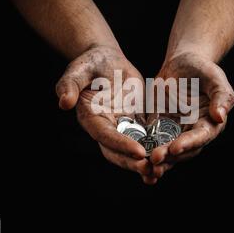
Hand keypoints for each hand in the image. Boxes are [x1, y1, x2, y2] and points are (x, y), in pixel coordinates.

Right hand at [55, 46, 153, 181]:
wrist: (108, 60)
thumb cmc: (92, 62)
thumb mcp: (80, 68)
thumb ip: (69, 84)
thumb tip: (64, 102)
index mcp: (91, 118)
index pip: (105, 136)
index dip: (121, 145)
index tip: (138, 152)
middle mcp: (105, 128)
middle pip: (117, 152)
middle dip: (133, 163)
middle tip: (151, 170)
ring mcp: (121, 128)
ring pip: (132, 152)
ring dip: (144, 164)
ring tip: (160, 172)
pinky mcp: (136, 124)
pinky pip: (145, 141)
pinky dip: (154, 151)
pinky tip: (169, 160)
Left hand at [148, 53, 233, 178]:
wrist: (181, 64)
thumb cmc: (202, 69)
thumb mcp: (214, 77)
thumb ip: (221, 95)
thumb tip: (220, 116)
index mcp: (210, 123)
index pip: (201, 137)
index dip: (189, 143)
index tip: (175, 147)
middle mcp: (194, 133)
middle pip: (183, 150)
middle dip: (169, 156)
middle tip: (154, 158)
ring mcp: (176, 133)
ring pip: (168, 153)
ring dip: (158, 161)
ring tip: (145, 167)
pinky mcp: (160, 131)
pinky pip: (153, 144)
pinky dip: (146, 154)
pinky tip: (135, 160)